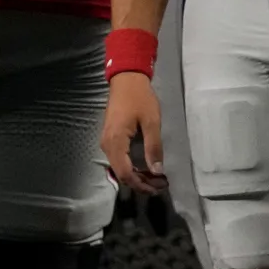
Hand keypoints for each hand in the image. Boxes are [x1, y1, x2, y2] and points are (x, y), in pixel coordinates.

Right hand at [100, 72, 167, 194]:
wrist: (126, 81)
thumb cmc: (140, 99)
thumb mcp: (151, 122)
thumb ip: (154, 146)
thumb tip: (157, 170)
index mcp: (115, 143)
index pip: (126, 173)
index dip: (141, 184)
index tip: (158, 187)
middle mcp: (107, 146)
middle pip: (122, 174)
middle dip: (141, 183)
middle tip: (161, 186)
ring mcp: (107, 143)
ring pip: (120, 168)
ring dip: (138, 176)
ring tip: (156, 179)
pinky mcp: (110, 140)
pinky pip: (120, 160)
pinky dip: (133, 167)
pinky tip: (146, 168)